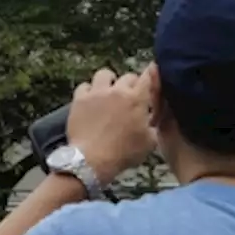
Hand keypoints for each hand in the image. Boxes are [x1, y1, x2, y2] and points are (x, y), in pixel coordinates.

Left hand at [67, 67, 157, 184]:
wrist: (91, 160)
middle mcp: (117, 91)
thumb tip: (154, 114)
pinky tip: (90, 100)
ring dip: (109, 81)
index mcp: (137, 98)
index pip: (149, 76)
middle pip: (128, 76)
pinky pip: (84, 86)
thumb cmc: (123, 153)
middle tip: (129, 98)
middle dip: (131, 85)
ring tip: (108, 92)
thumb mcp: (150, 141)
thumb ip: (154, 122)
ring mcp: (97, 93)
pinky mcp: (79, 100)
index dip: (152, 74)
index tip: (152, 74)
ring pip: (104, 74)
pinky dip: (88, 91)